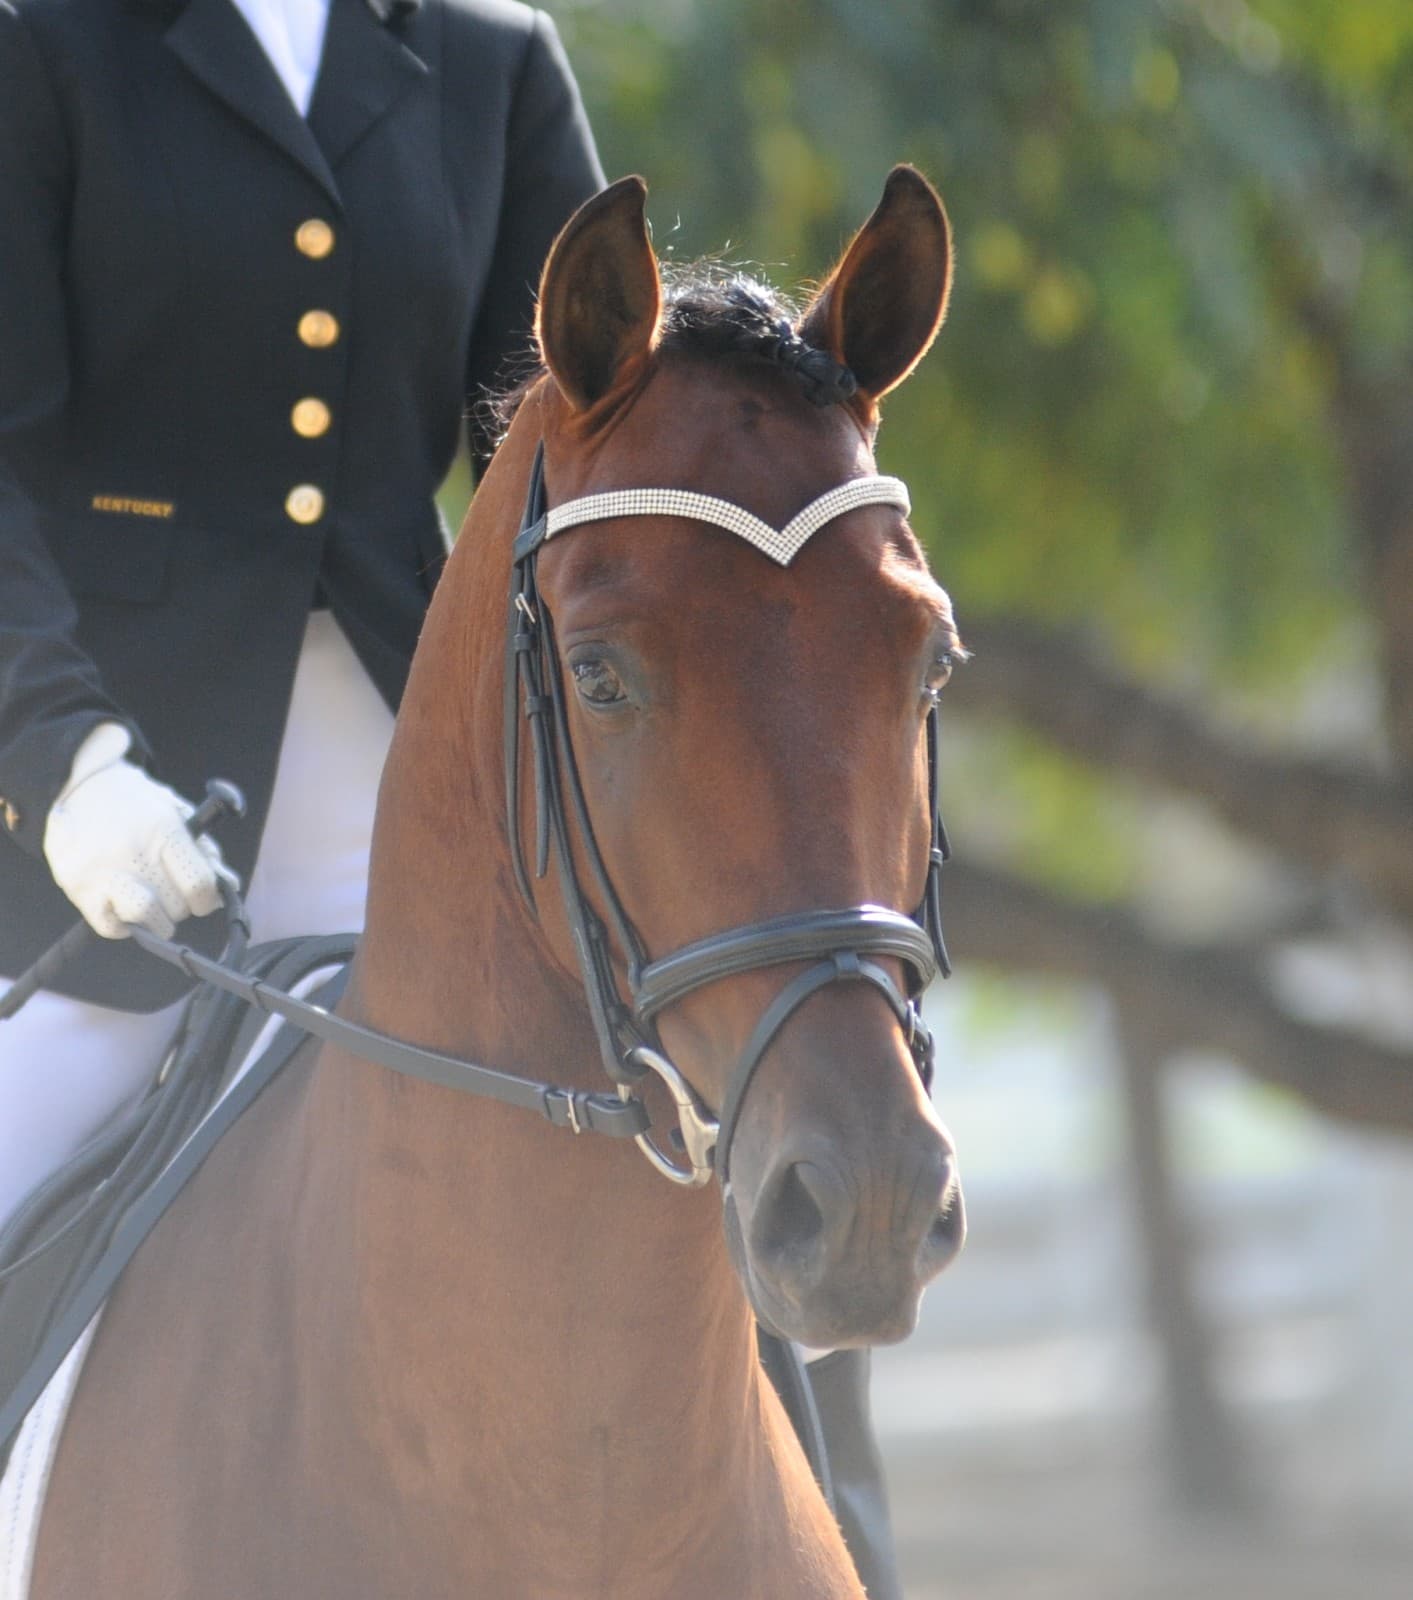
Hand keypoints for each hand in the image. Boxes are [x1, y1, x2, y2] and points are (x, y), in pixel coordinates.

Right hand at [43, 724, 228, 939]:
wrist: (80, 787)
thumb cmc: (138, 805)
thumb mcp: (177, 813)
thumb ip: (205, 850)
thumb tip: (229, 885)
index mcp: (164, 830)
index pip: (199, 884)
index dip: (207, 899)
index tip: (203, 898)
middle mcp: (133, 851)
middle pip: (176, 905)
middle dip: (181, 906)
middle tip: (173, 895)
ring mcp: (103, 871)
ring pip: (145, 917)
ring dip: (156, 922)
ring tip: (154, 909)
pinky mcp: (78, 887)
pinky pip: (110, 926)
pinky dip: (125, 925)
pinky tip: (126, 908)